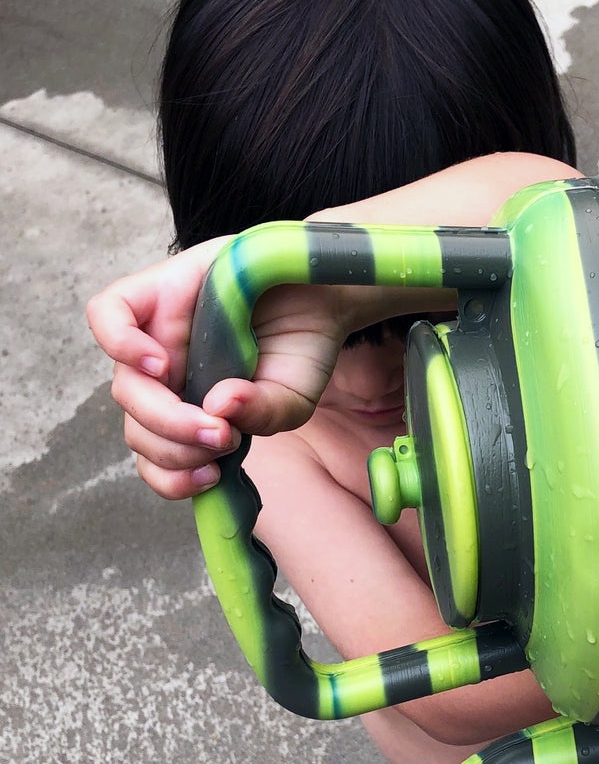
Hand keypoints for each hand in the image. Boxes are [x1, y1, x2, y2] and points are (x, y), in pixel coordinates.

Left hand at [86, 238, 348, 500]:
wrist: (325, 291)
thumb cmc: (303, 348)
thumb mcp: (291, 399)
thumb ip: (261, 416)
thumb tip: (219, 410)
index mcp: (190, 406)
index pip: (153, 452)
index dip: (169, 476)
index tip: (212, 475)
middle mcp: (168, 373)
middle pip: (136, 425)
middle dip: (174, 447)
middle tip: (222, 441)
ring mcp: (157, 331)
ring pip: (124, 386)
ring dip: (163, 416)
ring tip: (212, 420)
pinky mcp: (157, 288)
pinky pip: (107, 315)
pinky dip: (121, 345)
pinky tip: (159, 364)